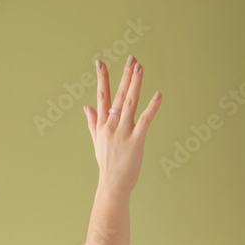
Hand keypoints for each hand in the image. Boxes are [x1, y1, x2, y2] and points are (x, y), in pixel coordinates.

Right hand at [83, 55, 161, 196]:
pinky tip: (158, 94)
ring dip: (135, 84)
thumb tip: (86, 106)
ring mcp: (123, 132)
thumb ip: (92, 122)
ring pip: (130, 103)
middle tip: (131, 58)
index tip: (100, 62)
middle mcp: (111, 125)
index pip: (101, 96)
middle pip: (118, 95)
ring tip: (140, 67)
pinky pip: (145, 120)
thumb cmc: (106, 164)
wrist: (112, 185)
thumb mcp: (97, 141)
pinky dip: (152, 107)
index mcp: (102, 125)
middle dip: (125, 76)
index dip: (102, 78)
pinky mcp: (136, 140)